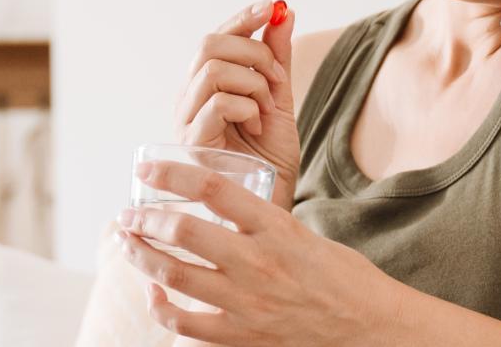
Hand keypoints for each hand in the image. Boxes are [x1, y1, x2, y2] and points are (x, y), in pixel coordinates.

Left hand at [117, 160, 402, 346]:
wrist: (372, 328)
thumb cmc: (345, 279)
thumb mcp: (306, 235)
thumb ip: (264, 224)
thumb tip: (224, 211)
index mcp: (278, 229)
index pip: (214, 189)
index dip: (172, 175)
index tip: (147, 171)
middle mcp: (259, 263)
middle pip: (183, 232)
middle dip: (145, 221)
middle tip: (128, 216)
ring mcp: (248, 303)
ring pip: (175, 276)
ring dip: (142, 257)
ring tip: (129, 245)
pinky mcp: (243, 336)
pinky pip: (185, 324)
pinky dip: (161, 306)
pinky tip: (154, 292)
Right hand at [176, 0, 297, 205]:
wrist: (271, 203)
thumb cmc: (269, 158)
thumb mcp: (279, 100)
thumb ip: (277, 59)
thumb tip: (284, 11)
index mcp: (207, 85)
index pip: (217, 36)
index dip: (243, 17)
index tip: (273, 4)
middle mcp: (190, 98)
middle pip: (208, 44)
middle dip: (252, 50)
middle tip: (277, 77)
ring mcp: (187, 120)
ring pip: (212, 69)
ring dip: (253, 82)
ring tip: (268, 109)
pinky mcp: (192, 143)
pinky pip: (218, 102)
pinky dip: (248, 106)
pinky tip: (258, 126)